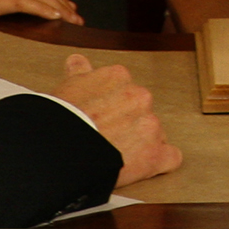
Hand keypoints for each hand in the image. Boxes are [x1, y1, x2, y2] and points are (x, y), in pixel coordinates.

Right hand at [51, 54, 181, 187]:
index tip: (103, 120)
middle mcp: (140, 97)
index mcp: (119, 77)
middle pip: (141, 113)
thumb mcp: (65, 90)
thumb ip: (78, 73)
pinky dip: (159, 163)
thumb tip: (77, 61)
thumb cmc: (58, 122)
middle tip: (105, 140)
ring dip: (138, 145)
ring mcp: (150, 125)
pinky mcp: (154, 154)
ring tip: (113, 157)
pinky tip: (142, 168)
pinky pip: (170, 157)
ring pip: (153, 135)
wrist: (58, 153)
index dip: (115, 110)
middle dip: (127, 126)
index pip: (127, 91)